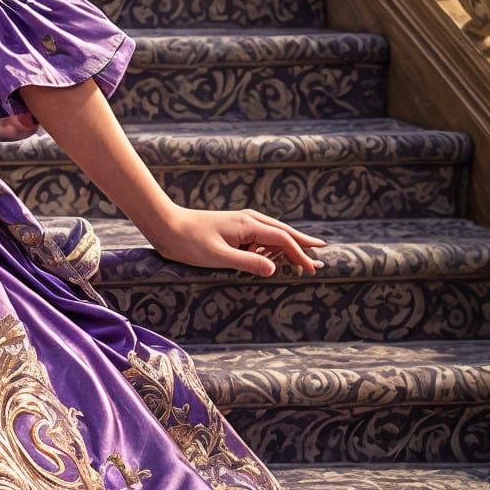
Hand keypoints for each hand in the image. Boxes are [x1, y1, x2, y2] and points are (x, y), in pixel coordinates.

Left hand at [141, 204, 325, 276]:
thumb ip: (247, 263)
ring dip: (290, 242)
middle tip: (323, 249)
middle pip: (283, 231)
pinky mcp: (233, 228)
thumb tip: (275, 269)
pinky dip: (273, 243)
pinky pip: (260, 235)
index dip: (299, 254)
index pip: (282, 239)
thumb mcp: (218, 256)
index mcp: (248, 225)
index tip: (312, 269)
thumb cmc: (189, 242)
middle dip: (302, 242)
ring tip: (306, 250)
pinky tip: (275, 252)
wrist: (166, 226)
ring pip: (273, 231)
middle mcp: (248, 220)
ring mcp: (241, 223)